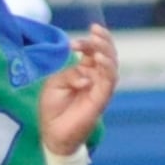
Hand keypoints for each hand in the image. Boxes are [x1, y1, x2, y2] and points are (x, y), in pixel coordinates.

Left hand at [39, 24, 116, 154]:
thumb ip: (70, 73)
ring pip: (112, 64)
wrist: (53, 133)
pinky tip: (99, 58)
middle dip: (103, 40)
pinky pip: (110, 80)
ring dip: (106, 50)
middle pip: (107, 54)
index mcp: (85, 71)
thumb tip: (86, 72)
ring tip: (96, 41)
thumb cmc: (53, 108)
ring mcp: (100, 88)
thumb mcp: (55, 83)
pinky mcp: (102, 99)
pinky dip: (107, 67)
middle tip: (94, 30)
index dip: (87, 42)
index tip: (72, 42)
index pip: (92, 51)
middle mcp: (96, 78)